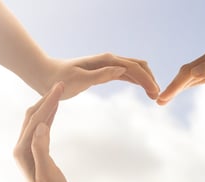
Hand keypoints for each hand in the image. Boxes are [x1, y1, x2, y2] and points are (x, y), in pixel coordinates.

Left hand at [13, 82, 68, 181]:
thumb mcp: (47, 173)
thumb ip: (41, 149)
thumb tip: (41, 127)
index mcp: (22, 151)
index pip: (35, 120)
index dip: (47, 102)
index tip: (59, 88)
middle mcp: (21, 147)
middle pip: (32, 116)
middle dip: (45, 99)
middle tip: (60, 84)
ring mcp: (26, 149)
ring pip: (35, 120)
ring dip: (46, 105)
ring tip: (59, 90)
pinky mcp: (34, 151)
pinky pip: (40, 128)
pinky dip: (49, 115)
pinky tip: (56, 108)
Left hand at [37, 54, 159, 99]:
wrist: (47, 76)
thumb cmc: (60, 79)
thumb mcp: (79, 79)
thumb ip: (101, 74)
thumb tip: (122, 70)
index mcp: (105, 60)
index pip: (133, 68)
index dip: (146, 80)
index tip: (155, 93)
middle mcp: (109, 61)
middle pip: (138, 66)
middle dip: (150, 79)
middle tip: (157, 97)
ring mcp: (107, 66)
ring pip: (134, 70)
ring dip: (145, 80)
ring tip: (154, 96)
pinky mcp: (104, 73)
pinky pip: (126, 75)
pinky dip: (136, 81)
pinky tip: (143, 89)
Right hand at [157, 45, 204, 104]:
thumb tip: (191, 73)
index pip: (188, 72)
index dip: (174, 86)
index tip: (162, 100)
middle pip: (185, 73)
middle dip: (172, 87)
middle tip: (159, 102)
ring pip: (190, 76)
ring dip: (177, 88)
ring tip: (164, 99)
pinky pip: (198, 79)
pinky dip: (187, 86)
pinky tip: (180, 91)